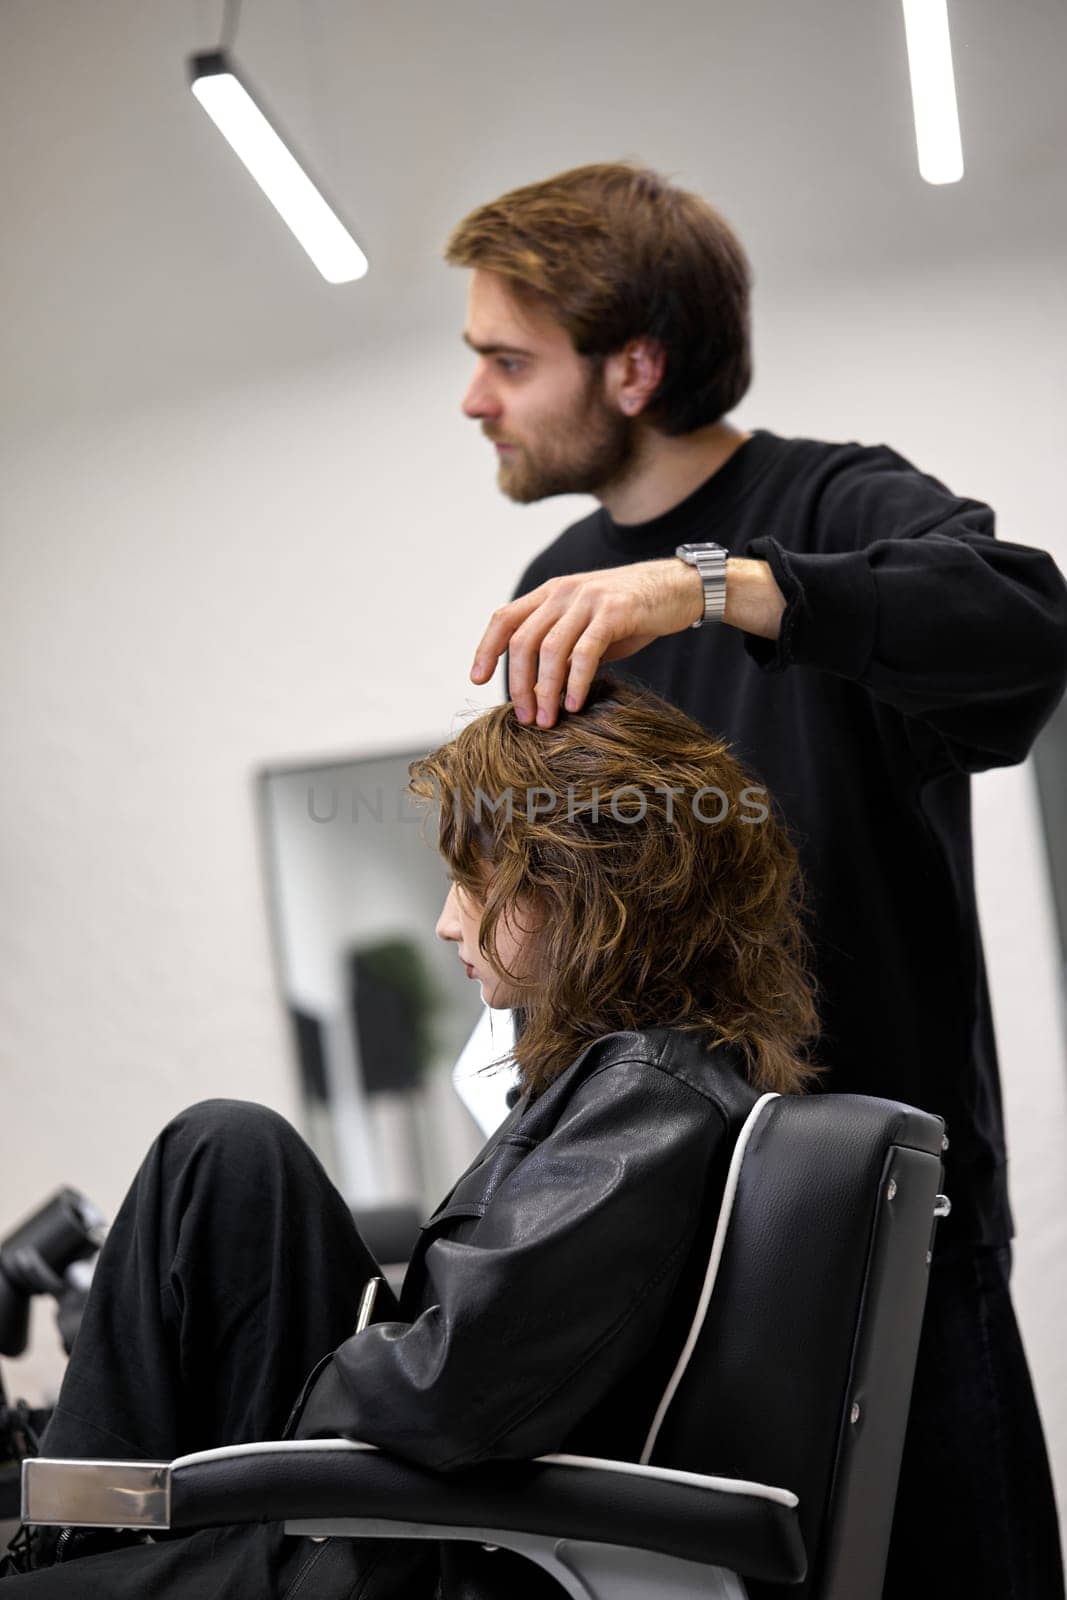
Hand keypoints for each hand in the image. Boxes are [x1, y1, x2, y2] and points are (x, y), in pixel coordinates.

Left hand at [470, 556, 784, 726]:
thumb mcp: (588, 625)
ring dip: (545, 690)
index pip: (504, 618)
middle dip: (518, 683)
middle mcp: (564, 592)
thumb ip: (563, 647)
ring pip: (550, 649)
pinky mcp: (614, 611)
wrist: (680, 588)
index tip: (477, 680)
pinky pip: (585, 652)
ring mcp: (588, 599)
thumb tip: (538, 688)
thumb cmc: (633, 612)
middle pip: (523, 640)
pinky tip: (574, 704)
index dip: (486, 649)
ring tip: (548, 719)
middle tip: (525, 717)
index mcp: (551, 593)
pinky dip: (575, 682)